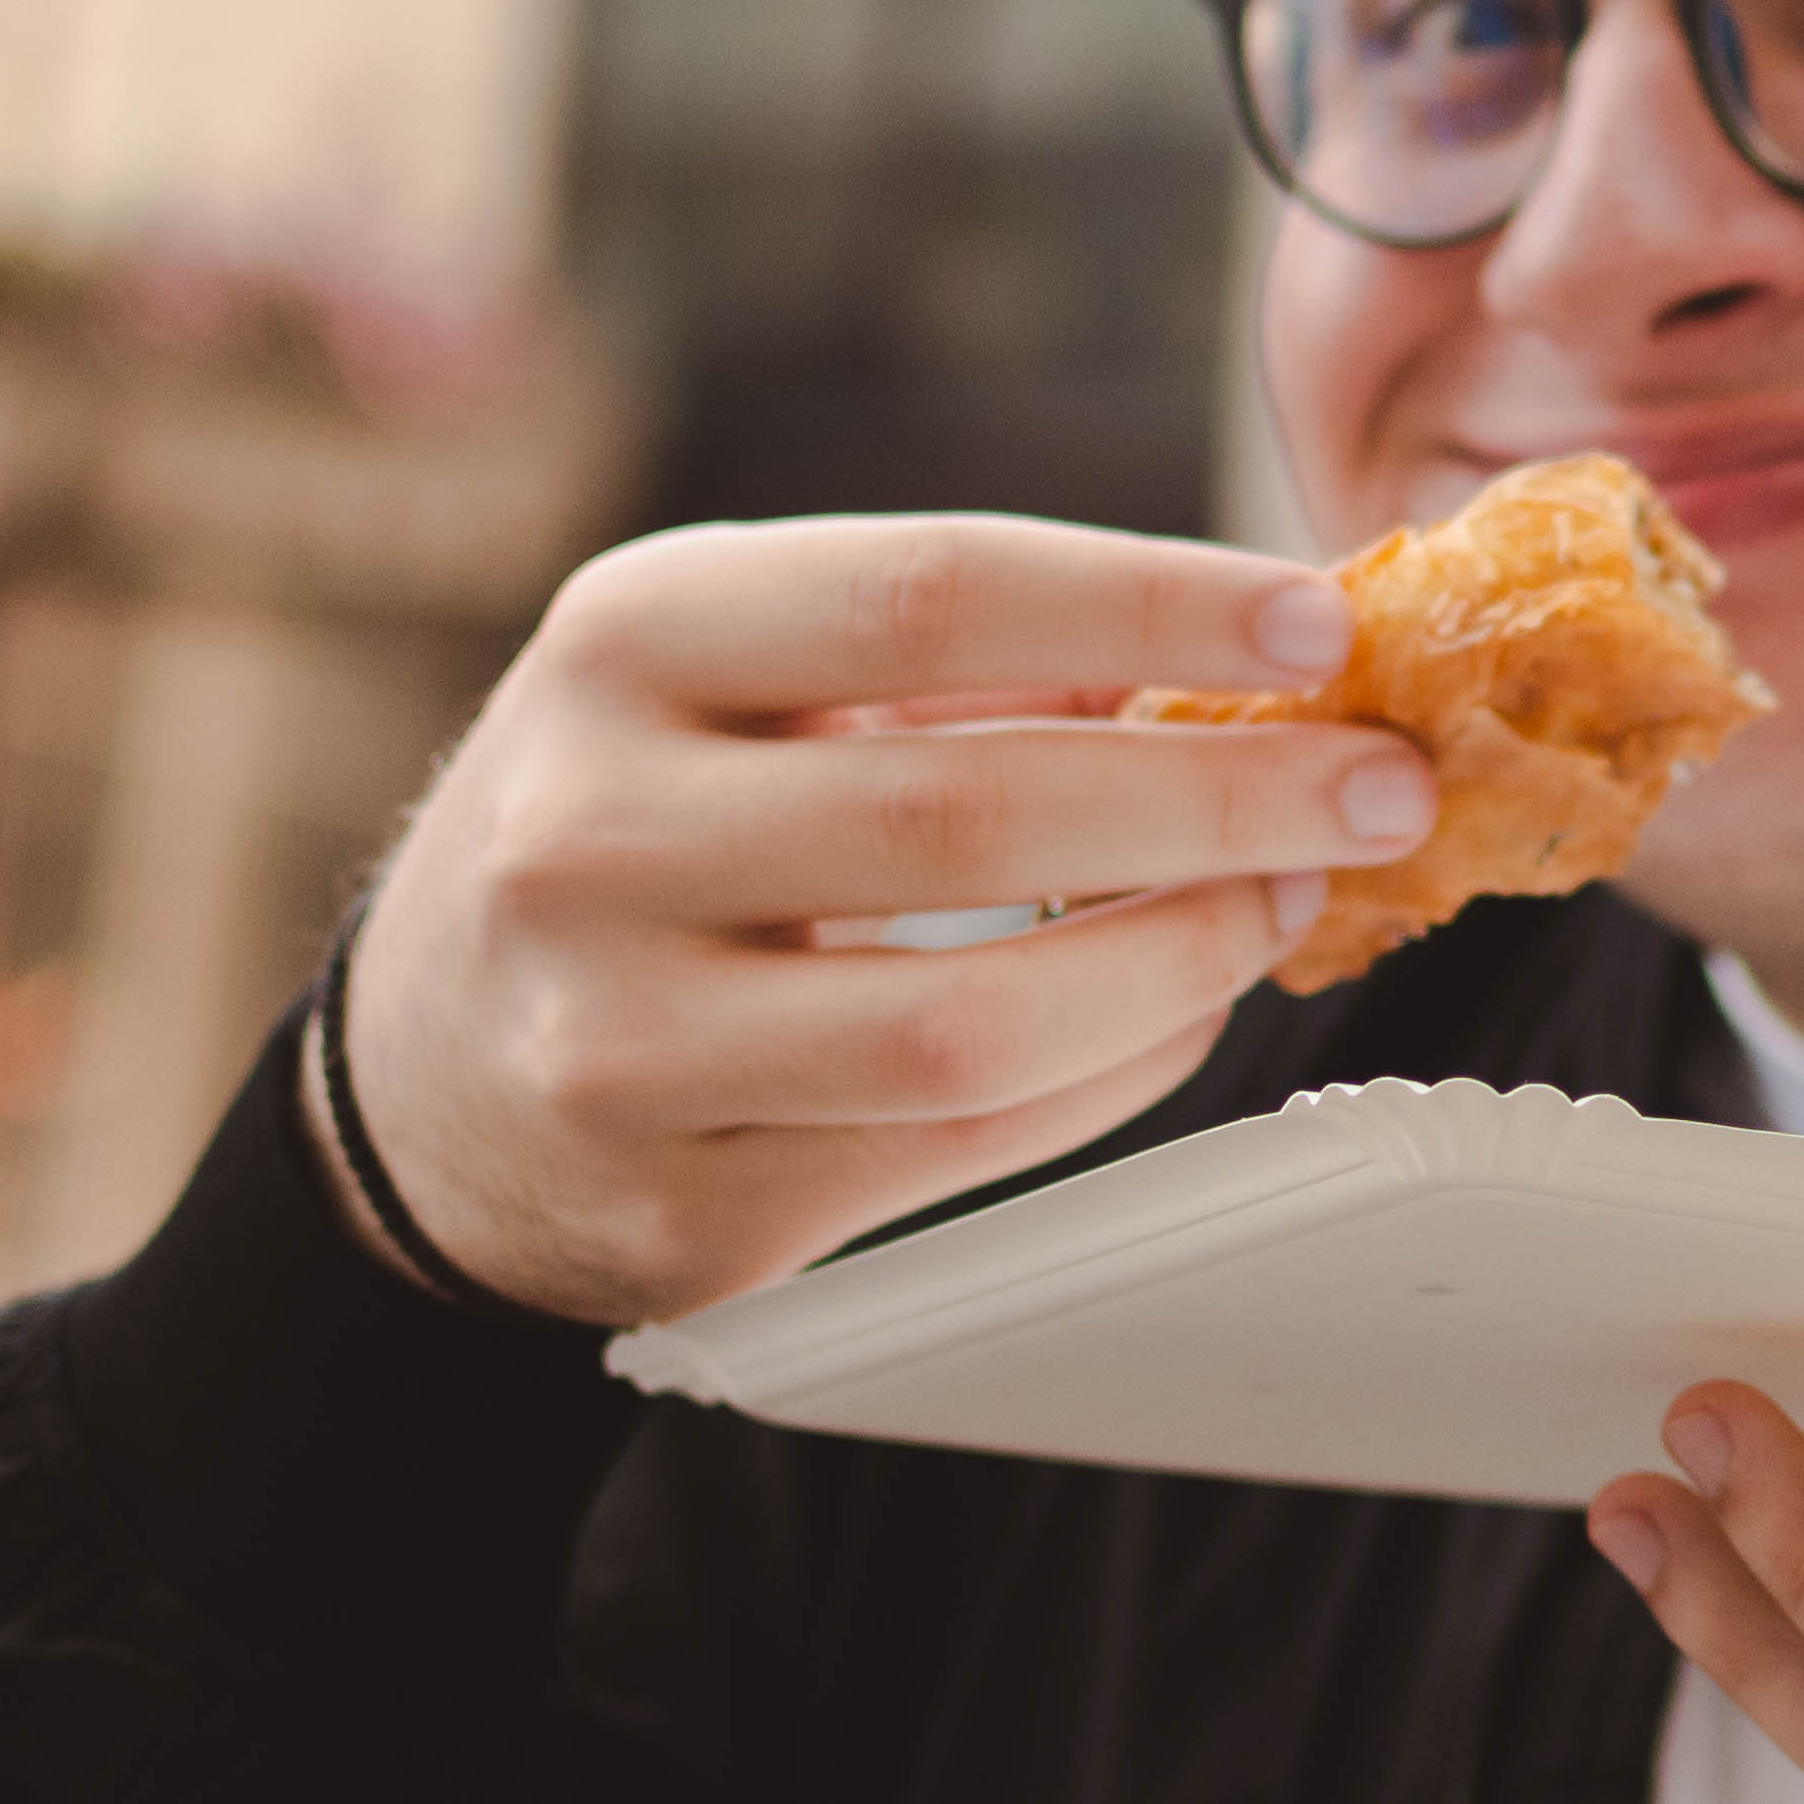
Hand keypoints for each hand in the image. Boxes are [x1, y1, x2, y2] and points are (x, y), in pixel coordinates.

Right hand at [321, 515, 1435, 1325]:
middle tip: (1384, 783)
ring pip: (978, 1016)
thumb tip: (1247, 653)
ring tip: (1297, 899)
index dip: (1150, 605)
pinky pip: (965, 1142)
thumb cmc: (633, 831)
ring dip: (1190, 955)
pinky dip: (1117, 1069)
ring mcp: (622, 1040)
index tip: (1324, 622)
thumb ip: (947, 655)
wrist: (419, 1084)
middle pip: (974, 813)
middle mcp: (593, 834)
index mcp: (623, 643)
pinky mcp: (684, 1210)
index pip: (929, 593)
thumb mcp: (723, 680)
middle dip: (1226, 799)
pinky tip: (1187, 1006)